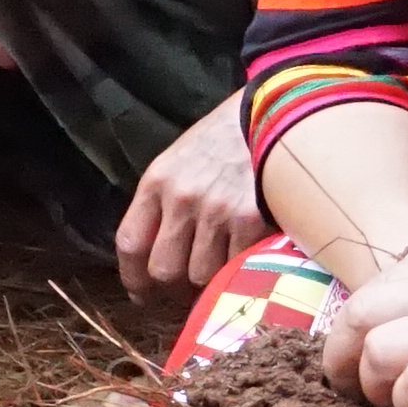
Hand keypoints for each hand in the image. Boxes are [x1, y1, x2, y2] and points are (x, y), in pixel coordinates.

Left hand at [118, 91, 262, 297]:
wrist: (276, 112)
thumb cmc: (229, 137)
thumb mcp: (183, 159)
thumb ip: (166, 200)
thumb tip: (163, 250)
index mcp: (158, 181)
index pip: (131, 242)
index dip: (133, 278)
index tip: (143, 294)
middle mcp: (182, 198)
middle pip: (163, 269)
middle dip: (174, 288)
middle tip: (189, 291)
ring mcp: (216, 210)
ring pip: (201, 275)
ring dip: (212, 282)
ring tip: (225, 272)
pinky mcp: (250, 219)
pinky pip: (238, 265)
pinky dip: (243, 269)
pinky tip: (251, 260)